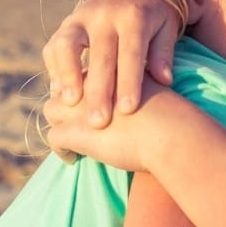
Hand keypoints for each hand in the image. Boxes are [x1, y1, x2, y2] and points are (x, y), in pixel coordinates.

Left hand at [42, 76, 170, 172]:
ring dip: (58, 123)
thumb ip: (141, 83)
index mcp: (110, 68)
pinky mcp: (76, 130)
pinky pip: (54, 138)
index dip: (82, 89)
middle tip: (73, 121)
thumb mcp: (155, 87)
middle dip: (65, 105)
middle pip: (64, 87)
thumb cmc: (173, 115)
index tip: (86, 103)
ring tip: (71, 138)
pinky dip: (60, 150)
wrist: (174, 133)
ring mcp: (81, 106)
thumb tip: (144, 90)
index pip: (84, 73)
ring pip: (51, 109)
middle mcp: (92, 82)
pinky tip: (73, 158)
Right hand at [43, 0, 179, 126]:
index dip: (129, 82)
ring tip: (69, 104)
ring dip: (66, 76)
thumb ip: (164, 53)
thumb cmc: (155, 15)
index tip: (128, 110)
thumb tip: (165, 81)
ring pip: (67, 45)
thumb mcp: (167, 28)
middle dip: (98, 91)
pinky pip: (54, 46)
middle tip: (98, 121)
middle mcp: (105, 14)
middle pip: (99, 55)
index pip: (131, 53)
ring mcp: (81, 16)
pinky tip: (60, 93)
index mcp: (134, 16)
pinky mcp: (67, 22)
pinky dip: (55, 69)